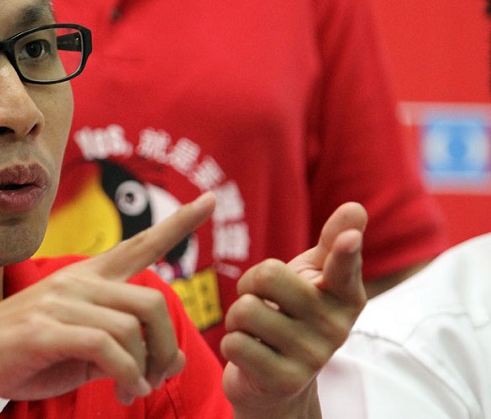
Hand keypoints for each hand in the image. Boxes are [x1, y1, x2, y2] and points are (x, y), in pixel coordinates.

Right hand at [0, 192, 216, 418]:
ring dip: (148, 367)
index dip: (177, 224)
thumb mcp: (77, 350)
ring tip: (135, 390)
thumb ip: (117, 344)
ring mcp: (59, 303)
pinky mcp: (44, 330)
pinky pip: (109, 348)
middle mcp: (76, 282)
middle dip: (169, 345)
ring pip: (135, 325)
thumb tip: (162, 361)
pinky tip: (122, 390)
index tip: (211, 200)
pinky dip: (127, 376)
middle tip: (160, 377)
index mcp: (85, 280)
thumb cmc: (21, 359)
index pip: (138, 244)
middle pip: (152, 301)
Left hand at [221, 202, 367, 418]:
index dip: (345, 251)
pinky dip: (232, 345)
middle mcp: (336, 327)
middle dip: (249, 285)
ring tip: (256, 330)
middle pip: (267, 275)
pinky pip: (234, 344)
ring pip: (245, 310)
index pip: (343, 268)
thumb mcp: (314, 277)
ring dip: (237, 318)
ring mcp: (312, 357)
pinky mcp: (284, 381)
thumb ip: (332, 242)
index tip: (348, 239)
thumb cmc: (294, 314)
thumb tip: (356, 207)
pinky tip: (251, 353)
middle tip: (262, 301)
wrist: (278, 381)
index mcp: (346, 296)